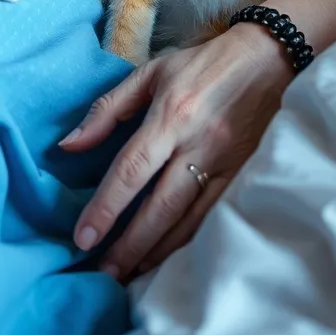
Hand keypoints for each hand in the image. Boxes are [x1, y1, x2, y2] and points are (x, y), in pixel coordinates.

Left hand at [60, 24, 291, 279]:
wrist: (266, 59)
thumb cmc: (201, 65)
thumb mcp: (150, 73)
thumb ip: (107, 109)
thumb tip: (68, 144)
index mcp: (171, 115)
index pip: (132, 169)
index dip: (106, 207)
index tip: (83, 237)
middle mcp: (198, 144)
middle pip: (160, 206)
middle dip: (129, 245)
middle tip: (102, 273)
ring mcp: (225, 164)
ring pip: (188, 220)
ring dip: (156, 252)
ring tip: (128, 275)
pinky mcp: (243, 176)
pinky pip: (212, 217)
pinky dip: (187, 242)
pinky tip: (167, 257)